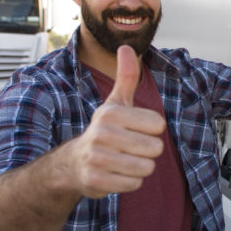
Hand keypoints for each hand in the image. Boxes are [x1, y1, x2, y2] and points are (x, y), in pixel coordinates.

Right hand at [69, 45, 165, 197]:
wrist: (73, 163)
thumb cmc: (104, 130)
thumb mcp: (116, 103)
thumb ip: (126, 76)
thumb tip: (126, 46)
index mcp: (111, 113)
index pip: (158, 125)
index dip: (151, 130)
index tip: (134, 129)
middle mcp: (102, 134)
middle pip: (155, 148)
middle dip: (147, 151)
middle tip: (128, 148)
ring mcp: (97, 158)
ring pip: (146, 168)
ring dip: (139, 167)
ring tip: (122, 160)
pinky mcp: (96, 180)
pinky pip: (134, 184)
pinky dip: (129, 182)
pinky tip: (115, 174)